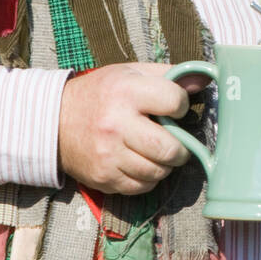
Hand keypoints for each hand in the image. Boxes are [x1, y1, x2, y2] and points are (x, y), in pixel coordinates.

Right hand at [58, 62, 191, 194]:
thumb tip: (205, 79)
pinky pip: (142, 186)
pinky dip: (148, 178)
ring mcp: (109, 155)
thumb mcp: (130, 73)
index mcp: (126, 92)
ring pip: (158, 171)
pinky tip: (140, 163)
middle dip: (181, 147)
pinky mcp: (104, 177)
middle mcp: (116, 124)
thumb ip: (168, 75)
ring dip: (165, 164)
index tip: (173, 107)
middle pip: (170, 148)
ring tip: (156, 151)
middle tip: (175, 142)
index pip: (175, 102)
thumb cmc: (100, 93)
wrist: (55, 122)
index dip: (181, 105)